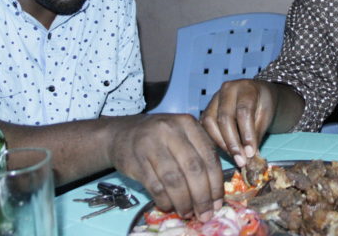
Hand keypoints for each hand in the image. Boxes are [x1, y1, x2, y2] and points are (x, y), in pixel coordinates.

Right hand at [106, 114, 223, 221]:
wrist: (120, 134)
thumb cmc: (159, 138)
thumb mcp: (181, 134)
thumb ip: (200, 154)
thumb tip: (215, 193)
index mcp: (188, 123)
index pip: (209, 156)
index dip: (216, 183)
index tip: (217, 203)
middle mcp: (170, 131)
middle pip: (193, 169)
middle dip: (202, 196)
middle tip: (205, 214)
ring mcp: (151, 144)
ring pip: (174, 180)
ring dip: (183, 202)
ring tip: (187, 213)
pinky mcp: (135, 161)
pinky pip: (155, 187)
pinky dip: (165, 201)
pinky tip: (169, 206)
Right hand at [201, 79, 276, 167]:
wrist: (257, 94)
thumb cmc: (263, 105)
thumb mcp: (266, 116)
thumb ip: (257, 134)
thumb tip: (249, 156)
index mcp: (246, 87)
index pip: (244, 112)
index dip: (247, 134)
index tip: (250, 153)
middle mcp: (227, 89)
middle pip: (224, 118)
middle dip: (232, 143)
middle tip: (240, 160)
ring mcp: (214, 97)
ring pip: (210, 122)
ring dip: (221, 143)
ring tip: (233, 156)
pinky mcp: (207, 108)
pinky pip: (204, 126)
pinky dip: (214, 140)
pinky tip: (225, 150)